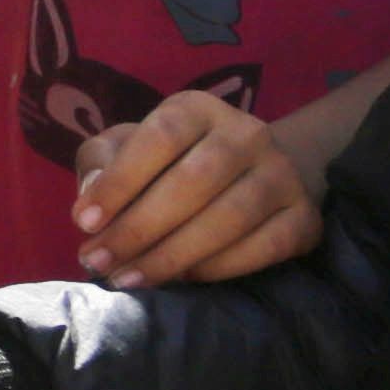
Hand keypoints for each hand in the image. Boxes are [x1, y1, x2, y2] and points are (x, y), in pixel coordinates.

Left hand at [75, 89, 318, 290]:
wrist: (254, 174)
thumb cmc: (172, 162)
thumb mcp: (129, 148)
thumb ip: (101, 162)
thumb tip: (89, 198)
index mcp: (198, 109)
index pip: (160, 138)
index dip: (120, 182)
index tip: (85, 223)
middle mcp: (248, 133)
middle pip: (193, 182)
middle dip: (139, 229)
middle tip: (99, 262)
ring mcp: (282, 174)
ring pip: (229, 218)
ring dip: (172, 256)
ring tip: (129, 278)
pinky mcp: (305, 217)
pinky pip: (266, 247)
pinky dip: (220, 268)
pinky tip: (183, 280)